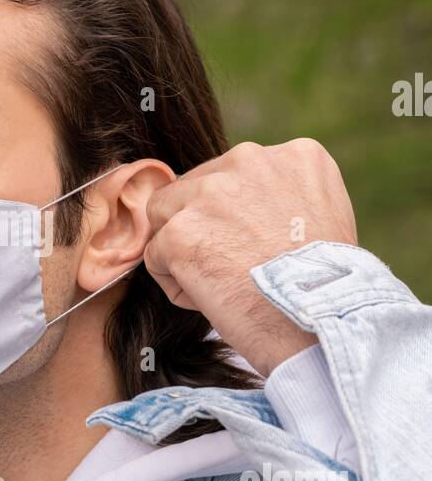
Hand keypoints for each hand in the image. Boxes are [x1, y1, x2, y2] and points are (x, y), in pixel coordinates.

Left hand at [143, 139, 357, 376]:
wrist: (321, 325)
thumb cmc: (324, 287)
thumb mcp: (321, 216)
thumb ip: (279, 197)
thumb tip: (235, 206)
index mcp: (293, 155)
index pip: (235, 174)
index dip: (239, 218)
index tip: (262, 247)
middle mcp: (251, 159)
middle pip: (195, 187)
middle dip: (205, 228)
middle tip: (239, 269)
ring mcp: (211, 192)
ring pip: (167, 215)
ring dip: (185, 251)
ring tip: (225, 283)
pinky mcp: (181, 230)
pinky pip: (155, 255)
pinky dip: (176, 284)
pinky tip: (213, 299)